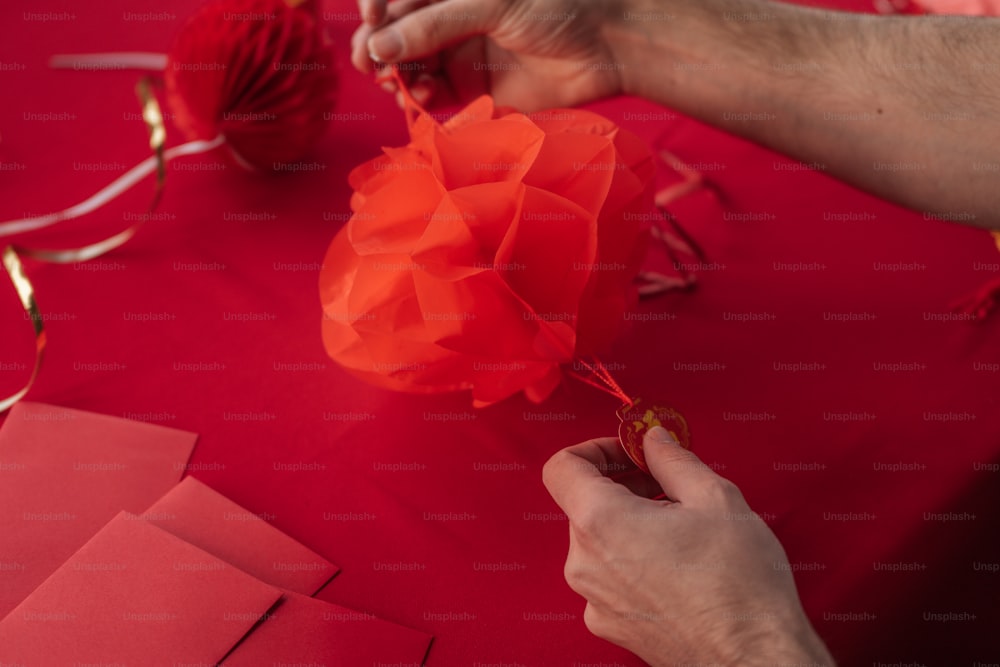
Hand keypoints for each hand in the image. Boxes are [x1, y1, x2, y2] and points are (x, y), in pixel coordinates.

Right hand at [350, 0, 626, 110]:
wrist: (605, 47)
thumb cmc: (555, 8)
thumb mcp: (492, 4)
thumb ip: (435, 24)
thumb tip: (380, 45)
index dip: (376, 8)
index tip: (370, 21)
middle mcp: (449, 17)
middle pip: (395, 31)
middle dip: (377, 46)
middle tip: (369, 64)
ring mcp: (458, 52)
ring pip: (408, 65)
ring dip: (395, 75)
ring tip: (398, 84)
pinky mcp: (471, 89)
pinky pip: (431, 94)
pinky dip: (419, 97)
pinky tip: (420, 98)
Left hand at [542, 427, 835, 666]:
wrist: (756, 659)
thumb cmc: (740, 583)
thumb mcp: (715, 498)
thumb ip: (672, 459)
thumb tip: (653, 440)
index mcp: (601, 522)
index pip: (562, 468)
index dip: (595, 450)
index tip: (630, 453)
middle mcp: (585, 563)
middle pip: (584, 505)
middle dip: (623, 486)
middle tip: (669, 486)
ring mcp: (594, 600)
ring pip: (598, 542)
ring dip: (630, 523)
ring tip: (681, 528)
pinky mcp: (610, 626)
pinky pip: (609, 578)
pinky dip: (633, 561)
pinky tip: (676, 566)